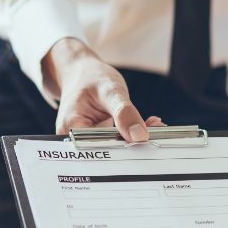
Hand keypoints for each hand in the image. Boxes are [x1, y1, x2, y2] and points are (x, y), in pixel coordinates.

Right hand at [42, 38, 161, 140]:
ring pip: (115, 151)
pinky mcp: (99, 141)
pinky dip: (134, 136)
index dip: (124, 147)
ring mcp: (88, 142)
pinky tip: (146, 125)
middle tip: (155, 129)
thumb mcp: (109, 89)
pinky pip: (119, 144)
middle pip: (107, 153)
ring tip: (153, 125)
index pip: (99, 148)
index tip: (145, 137)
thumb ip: (123, 112)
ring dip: (136, 140)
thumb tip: (139, 135)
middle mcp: (76, 140)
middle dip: (134, 144)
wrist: (83, 73)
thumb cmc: (91, 77)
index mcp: (71, 128)